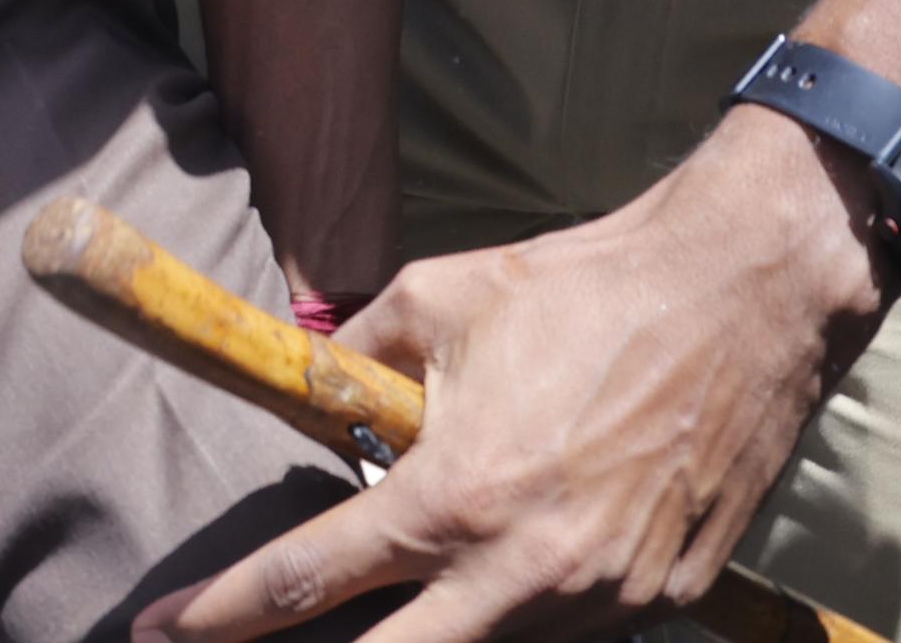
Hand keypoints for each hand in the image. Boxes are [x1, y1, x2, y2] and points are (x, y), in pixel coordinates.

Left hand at [147, 112, 883, 642]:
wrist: (741, 299)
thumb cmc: (581, 291)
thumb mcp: (436, 301)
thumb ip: (355, 364)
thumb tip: (311, 394)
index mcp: (455, 497)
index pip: (308, 582)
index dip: (221, 615)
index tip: (160, 629)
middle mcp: (524, 573)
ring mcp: (600, 604)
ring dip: (436, 629)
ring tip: (425, 571)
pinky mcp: (661, 607)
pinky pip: (569, 635)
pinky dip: (524, 615)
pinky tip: (518, 562)